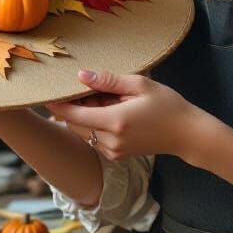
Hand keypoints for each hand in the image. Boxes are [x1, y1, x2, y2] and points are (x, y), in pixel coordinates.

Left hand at [43, 69, 203, 162]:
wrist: (186, 134)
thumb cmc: (166, 105)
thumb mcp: (139, 85)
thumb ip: (108, 81)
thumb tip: (81, 76)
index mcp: (115, 122)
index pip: (73, 115)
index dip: (57, 104)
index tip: (45, 93)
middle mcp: (110, 141)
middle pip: (75, 125)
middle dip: (74, 107)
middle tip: (86, 88)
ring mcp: (113, 152)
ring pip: (84, 132)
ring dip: (84, 116)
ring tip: (104, 98)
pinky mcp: (116, 156)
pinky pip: (95, 138)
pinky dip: (95, 124)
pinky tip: (111, 111)